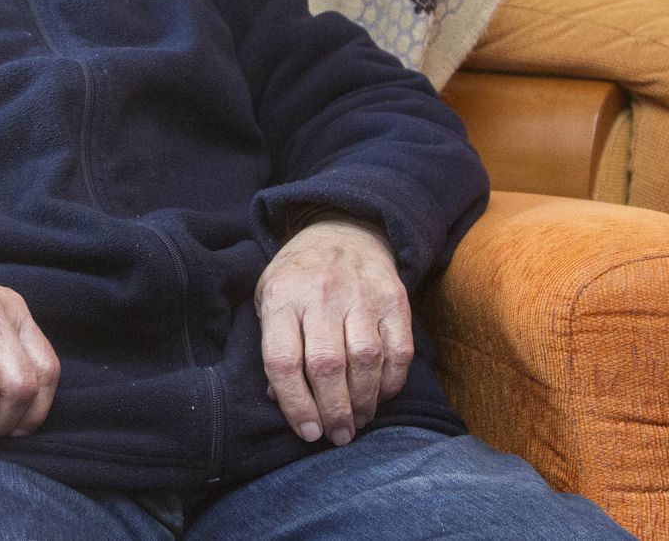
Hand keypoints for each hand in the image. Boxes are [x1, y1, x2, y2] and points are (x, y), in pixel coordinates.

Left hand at [255, 215, 412, 446]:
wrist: (343, 231)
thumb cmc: (299, 277)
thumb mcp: (269, 299)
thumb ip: (272, 345)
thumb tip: (279, 398)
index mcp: (282, 296)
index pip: (283, 360)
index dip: (295, 403)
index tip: (307, 431)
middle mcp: (321, 294)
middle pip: (327, 365)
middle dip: (333, 411)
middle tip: (337, 435)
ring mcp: (361, 294)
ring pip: (365, 360)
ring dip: (363, 402)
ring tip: (357, 421)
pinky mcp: (394, 299)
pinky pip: (398, 350)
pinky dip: (392, 382)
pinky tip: (380, 396)